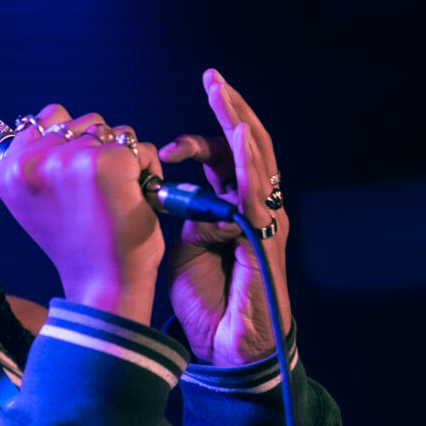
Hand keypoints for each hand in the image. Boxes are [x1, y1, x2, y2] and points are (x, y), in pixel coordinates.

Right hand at [0, 105, 165, 323]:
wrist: (102, 285)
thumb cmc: (78, 245)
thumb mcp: (37, 202)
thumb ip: (38, 161)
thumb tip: (55, 121)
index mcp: (7, 171)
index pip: (47, 118)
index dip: (72, 143)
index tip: (75, 184)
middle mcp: (32, 162)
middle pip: (82, 121)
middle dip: (99, 150)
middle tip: (98, 196)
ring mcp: (68, 160)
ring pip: (111, 131)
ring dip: (123, 157)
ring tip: (116, 197)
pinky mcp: (106, 163)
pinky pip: (137, 146)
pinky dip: (146, 169)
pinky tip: (135, 198)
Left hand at [159, 70, 293, 367]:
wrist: (227, 348)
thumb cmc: (207, 302)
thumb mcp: (183, 248)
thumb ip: (180, 214)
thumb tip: (159, 189)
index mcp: (233, 208)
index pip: (223, 158)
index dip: (196, 143)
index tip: (164, 147)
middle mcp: (255, 207)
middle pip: (246, 146)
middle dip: (229, 109)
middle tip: (212, 77)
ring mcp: (265, 218)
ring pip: (257, 158)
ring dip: (238, 120)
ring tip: (222, 90)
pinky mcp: (265, 236)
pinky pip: (259, 189)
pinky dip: (248, 159)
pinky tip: (238, 134)